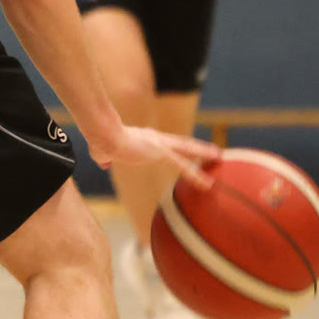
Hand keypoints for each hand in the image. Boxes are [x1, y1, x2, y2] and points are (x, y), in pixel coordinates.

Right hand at [87, 124, 220, 186]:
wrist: (103, 135)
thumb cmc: (99, 140)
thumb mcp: (102, 151)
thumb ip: (105, 157)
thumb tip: (103, 163)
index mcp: (144, 138)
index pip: (166, 144)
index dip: (178, 147)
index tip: (188, 151)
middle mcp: (155, 139)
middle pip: (182, 143)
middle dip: (198, 148)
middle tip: (214, 152)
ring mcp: (159, 145)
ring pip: (188, 150)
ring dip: (204, 154)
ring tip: (219, 157)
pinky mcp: (160, 153)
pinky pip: (182, 166)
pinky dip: (196, 175)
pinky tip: (207, 184)